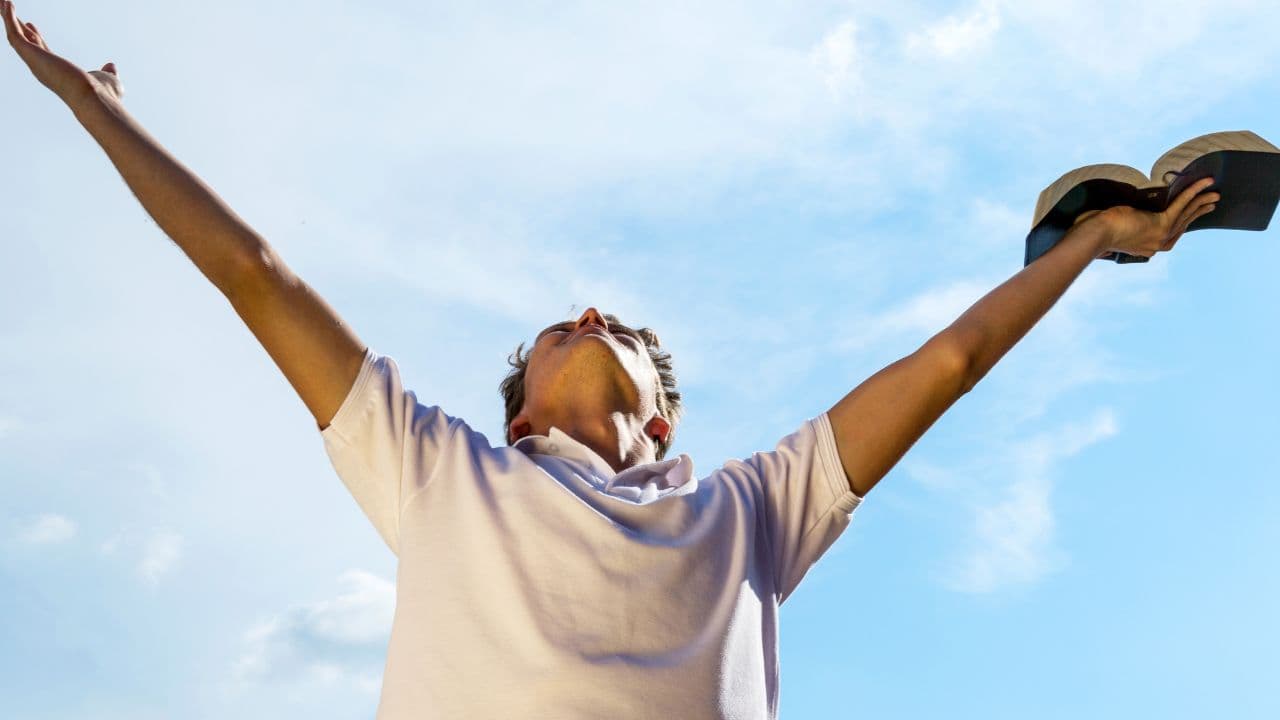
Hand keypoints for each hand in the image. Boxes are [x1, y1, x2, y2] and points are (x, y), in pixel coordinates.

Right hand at [3, 0, 122, 106]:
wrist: (96, 98)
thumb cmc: (104, 94)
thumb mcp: (107, 79)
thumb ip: (107, 72)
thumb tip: (110, 67)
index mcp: (58, 72)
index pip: (43, 52)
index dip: (36, 38)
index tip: (32, 26)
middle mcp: (43, 68)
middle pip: (26, 44)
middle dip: (17, 27)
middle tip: (9, 11)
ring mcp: (35, 62)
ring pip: (16, 37)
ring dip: (8, 19)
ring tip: (3, 1)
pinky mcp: (31, 54)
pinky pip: (14, 34)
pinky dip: (8, 18)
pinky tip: (7, 3)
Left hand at [1072, 176, 1219, 258]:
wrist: (1093, 233)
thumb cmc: (1098, 227)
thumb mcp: (1117, 224)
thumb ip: (1129, 222)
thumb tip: (1130, 213)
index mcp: (1148, 247)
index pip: (1173, 231)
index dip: (1187, 219)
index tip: (1195, 211)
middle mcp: (1157, 244)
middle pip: (1183, 223)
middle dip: (1198, 210)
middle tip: (1212, 201)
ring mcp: (1160, 237)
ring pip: (1185, 214)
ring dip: (1201, 201)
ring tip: (1214, 193)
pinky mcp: (1160, 225)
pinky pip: (1181, 204)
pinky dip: (1193, 192)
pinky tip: (1204, 183)